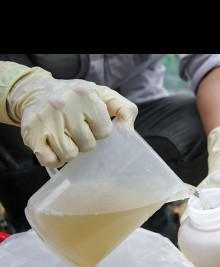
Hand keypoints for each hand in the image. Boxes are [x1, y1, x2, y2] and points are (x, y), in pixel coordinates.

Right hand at [7, 67, 137, 167]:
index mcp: (85, 95)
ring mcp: (45, 120)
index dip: (100, 131)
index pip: (104, 131)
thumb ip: (125, 111)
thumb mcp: (105, 96)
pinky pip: (50, 161)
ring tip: (67, 137)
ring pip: (69, 155)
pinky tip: (54, 145)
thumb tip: (128, 134)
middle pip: (87, 145)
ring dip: (71, 150)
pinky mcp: (31, 134)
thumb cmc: (78, 99)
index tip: (92, 123)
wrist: (37, 91)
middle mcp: (63, 105)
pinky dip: (55, 159)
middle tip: (77, 130)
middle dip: (85, 141)